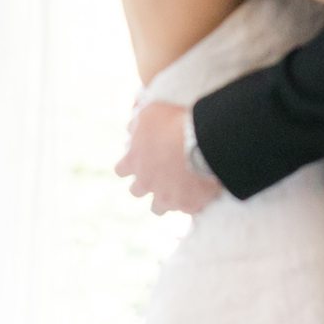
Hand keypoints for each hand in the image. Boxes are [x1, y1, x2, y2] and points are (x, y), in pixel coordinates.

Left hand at [115, 99, 223, 216]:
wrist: (202, 142)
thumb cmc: (174, 124)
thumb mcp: (151, 114)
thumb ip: (139, 123)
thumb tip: (132, 128)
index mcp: (134, 162)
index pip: (121, 170)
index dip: (127, 166)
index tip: (135, 162)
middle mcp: (147, 184)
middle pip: (136, 192)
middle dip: (144, 185)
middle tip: (156, 176)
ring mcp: (168, 198)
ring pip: (159, 208)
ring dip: (165, 199)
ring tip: (176, 191)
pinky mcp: (189, 205)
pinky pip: (186, 210)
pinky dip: (190, 202)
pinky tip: (197, 194)